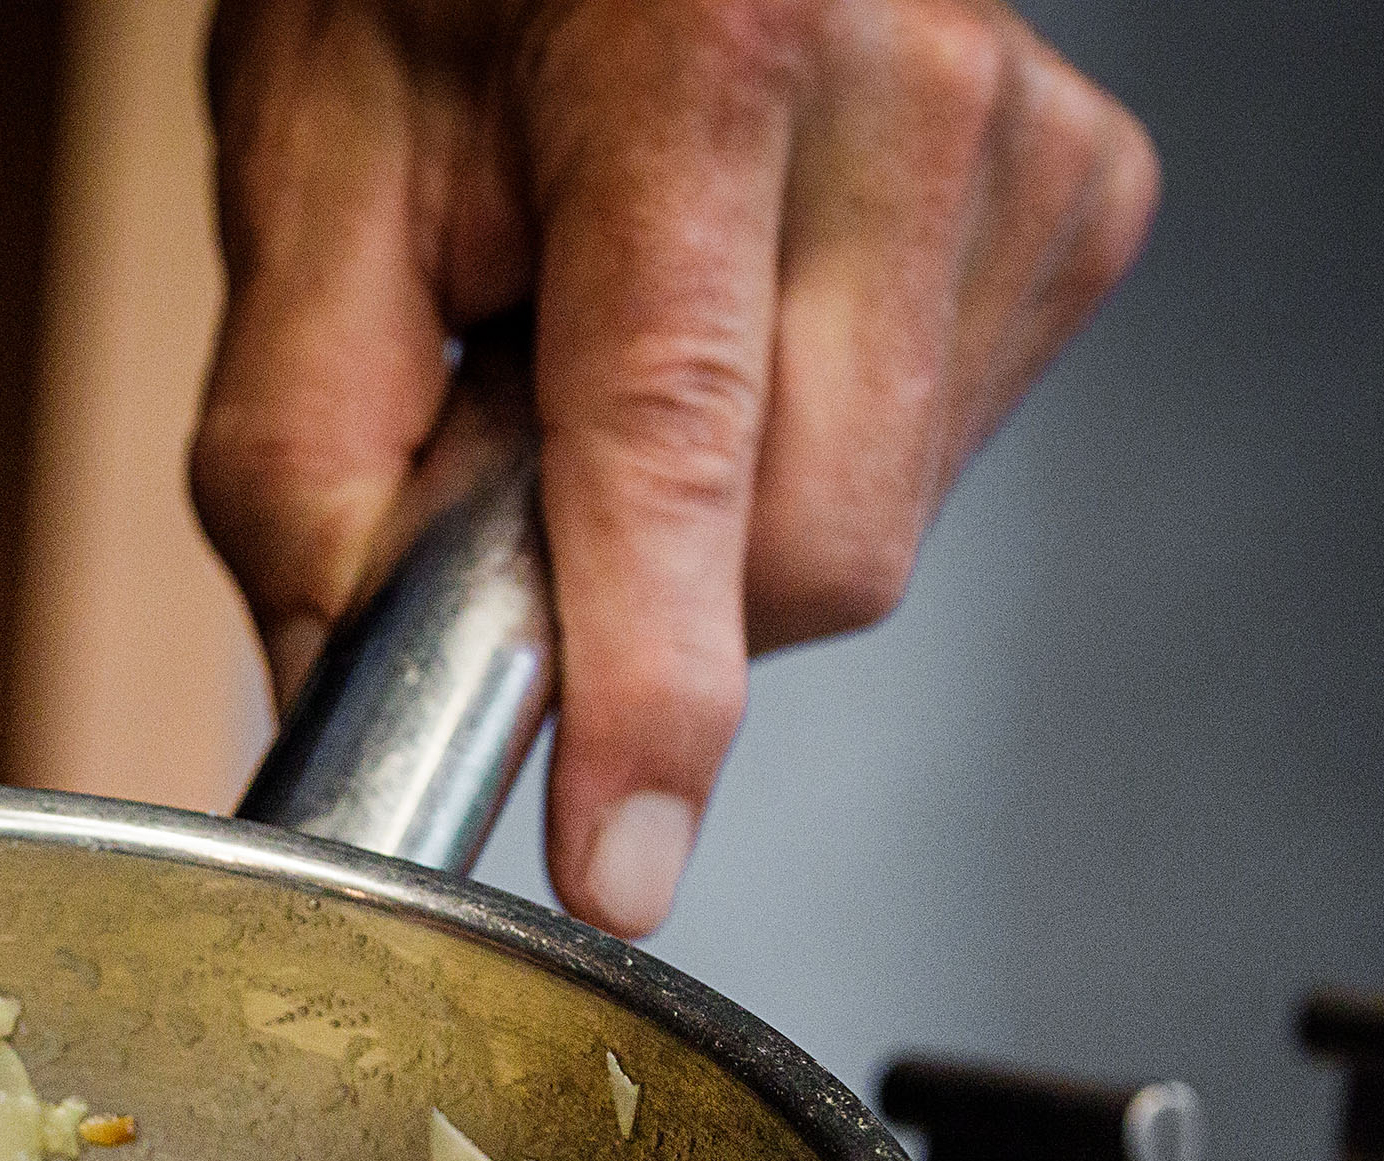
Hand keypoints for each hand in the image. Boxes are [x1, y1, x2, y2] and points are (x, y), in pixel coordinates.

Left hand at [192, 0, 1157, 931]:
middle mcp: (905, 88)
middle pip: (811, 549)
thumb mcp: (308, 183)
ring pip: (876, 536)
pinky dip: (802, 460)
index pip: (679, 449)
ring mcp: (1021, 147)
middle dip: (646, 591)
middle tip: (526, 449)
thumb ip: (304, 465)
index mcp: (697, 57)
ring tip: (626, 346)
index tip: (620, 857)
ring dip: (719, 525)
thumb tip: (355, 698)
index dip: (647, 691)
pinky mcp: (1080, 205)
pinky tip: (740, 330)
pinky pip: (937, 468)